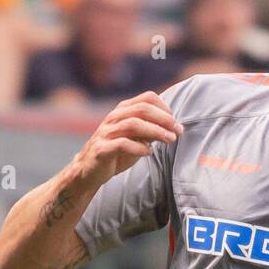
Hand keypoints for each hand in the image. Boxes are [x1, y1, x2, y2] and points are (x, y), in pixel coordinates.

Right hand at [69, 91, 183, 187]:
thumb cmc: (116, 153)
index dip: (165, 108)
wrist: (89, 170)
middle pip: (142, 109)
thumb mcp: (137, 139)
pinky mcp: (102, 149)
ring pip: (133, 124)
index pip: (147, 98)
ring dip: (155, 132)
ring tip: (169, 140)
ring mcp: (106, 132)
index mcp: (123, 110)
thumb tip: (174, 128)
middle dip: (164, 119)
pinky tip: (148, 153)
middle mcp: (114, 117)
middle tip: (178, 131)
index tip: (175, 122)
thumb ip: (151, 131)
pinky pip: (122, 144)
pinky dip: (138, 147)